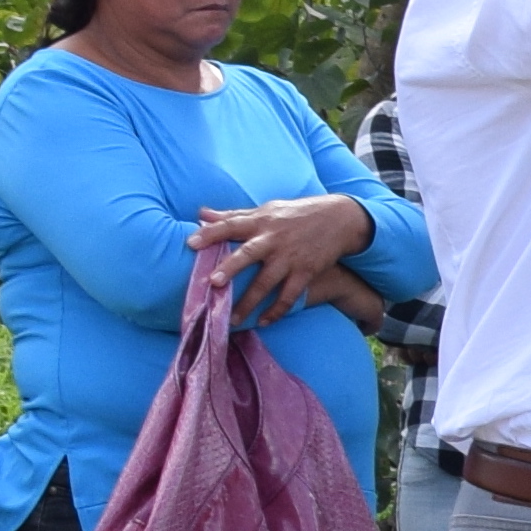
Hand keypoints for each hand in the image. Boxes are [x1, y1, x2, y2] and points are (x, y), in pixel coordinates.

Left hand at [194, 192, 373, 327]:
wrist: (339, 219)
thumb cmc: (296, 213)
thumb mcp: (266, 209)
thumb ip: (233, 214)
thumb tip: (200, 213)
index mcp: (261, 221)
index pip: (231, 225)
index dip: (211, 233)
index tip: (190, 243)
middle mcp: (274, 239)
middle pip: (249, 254)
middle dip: (231, 268)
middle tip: (212, 283)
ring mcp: (290, 257)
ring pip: (267, 282)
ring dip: (250, 301)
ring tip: (233, 319)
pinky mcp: (306, 272)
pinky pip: (290, 295)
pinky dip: (277, 310)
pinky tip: (264, 322)